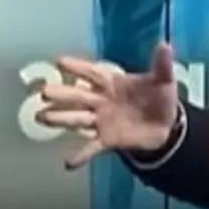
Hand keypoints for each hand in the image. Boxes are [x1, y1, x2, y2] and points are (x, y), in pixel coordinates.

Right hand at [37, 42, 178, 169]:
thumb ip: (162, 64)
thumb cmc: (159, 98)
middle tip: (43, 92)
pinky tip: (68, 163)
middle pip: (78, 96)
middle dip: (62, 94)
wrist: (166, 126)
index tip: (59, 61)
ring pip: (78, 119)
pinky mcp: (107, 139)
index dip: (77, 67)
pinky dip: (80, 155)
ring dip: (60, 118)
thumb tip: (165, 45)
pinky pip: (91, 147)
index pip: (93, 73)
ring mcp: (102, 120)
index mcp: (113, 83)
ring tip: (41, 117)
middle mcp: (102, 101)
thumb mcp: (164, 80)